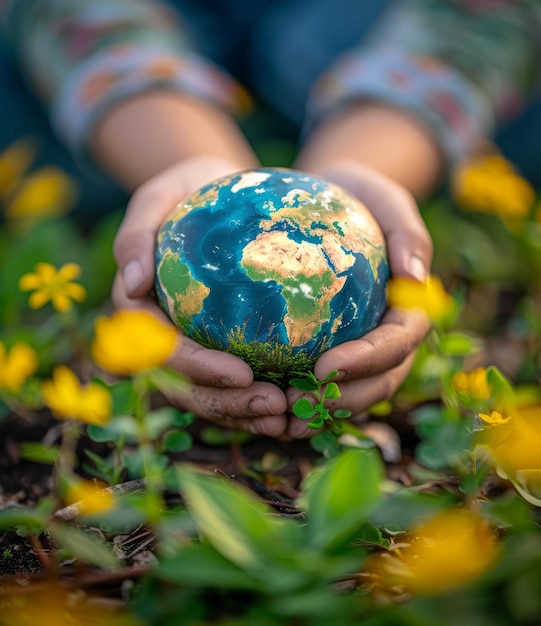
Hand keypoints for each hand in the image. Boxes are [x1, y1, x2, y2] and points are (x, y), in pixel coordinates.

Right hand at [112, 156, 289, 436]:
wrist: (213, 193)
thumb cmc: (185, 192)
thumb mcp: (158, 196)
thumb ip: (135, 236)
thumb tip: (131, 283)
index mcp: (140, 313)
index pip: (162, 351)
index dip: (197, 369)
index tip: (242, 373)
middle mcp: (162, 340)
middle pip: (186, 387)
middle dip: (227, 405)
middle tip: (274, 406)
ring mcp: (190, 349)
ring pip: (210, 396)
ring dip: (246, 414)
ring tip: (289, 418)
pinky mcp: (218, 348)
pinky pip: (235, 384)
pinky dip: (260, 399)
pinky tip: (298, 403)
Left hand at [284, 160, 432, 437]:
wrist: (329, 201)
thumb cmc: (356, 195)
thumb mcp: (382, 197)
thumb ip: (406, 231)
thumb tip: (417, 276)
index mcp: (408, 308)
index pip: (398, 343)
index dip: (370, 361)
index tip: (327, 366)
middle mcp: (390, 337)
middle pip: (380, 381)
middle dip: (346, 399)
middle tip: (299, 402)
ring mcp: (363, 350)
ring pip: (352, 394)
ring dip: (321, 411)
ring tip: (280, 416)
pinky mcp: (332, 351)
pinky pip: (322, 384)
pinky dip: (300, 400)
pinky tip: (265, 403)